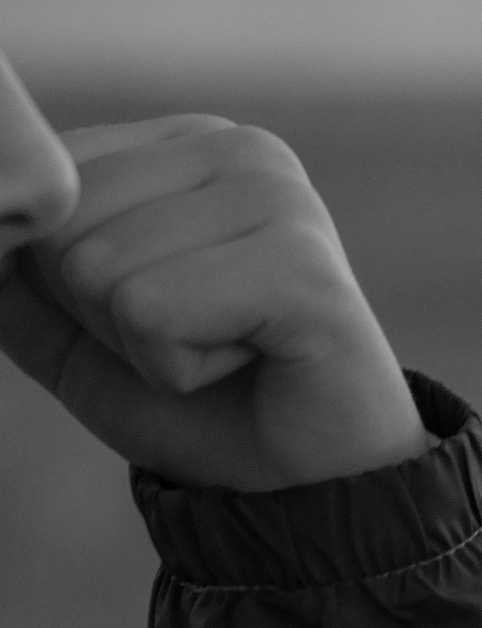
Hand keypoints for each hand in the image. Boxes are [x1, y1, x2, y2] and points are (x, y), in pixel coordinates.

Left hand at [0, 116, 427, 491]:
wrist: (306, 482)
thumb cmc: (201, 401)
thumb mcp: (71, 330)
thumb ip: (8, 274)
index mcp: (192, 145)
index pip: (51, 184)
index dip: (72, 281)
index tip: (165, 312)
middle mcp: (244, 150)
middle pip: (66, 227)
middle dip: (105, 316)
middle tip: (198, 339)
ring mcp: (281, 200)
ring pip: (101, 272)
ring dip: (145, 349)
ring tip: (228, 352)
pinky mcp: (302, 267)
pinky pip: (152, 312)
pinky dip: (178, 369)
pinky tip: (249, 364)